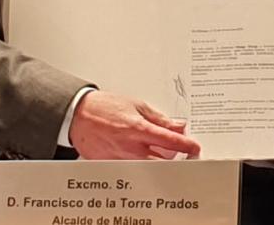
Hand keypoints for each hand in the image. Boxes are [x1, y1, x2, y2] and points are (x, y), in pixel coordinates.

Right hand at [68, 91, 200, 158]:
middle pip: (162, 161)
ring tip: (162, 151)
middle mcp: (131, 147)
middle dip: (176, 158)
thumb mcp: (137, 106)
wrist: (79, 115)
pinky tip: (143, 154)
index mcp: (139, 129)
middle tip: (184, 153)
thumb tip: (177, 125)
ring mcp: (121, 158)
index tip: (194, 147)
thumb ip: (159, 118)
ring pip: (148, 167)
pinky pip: (133, 168)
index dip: (186, 145)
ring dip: (159, 161)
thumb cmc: (105, 107)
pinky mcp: (113, 165)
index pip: (170, 141)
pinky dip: (142, 162)